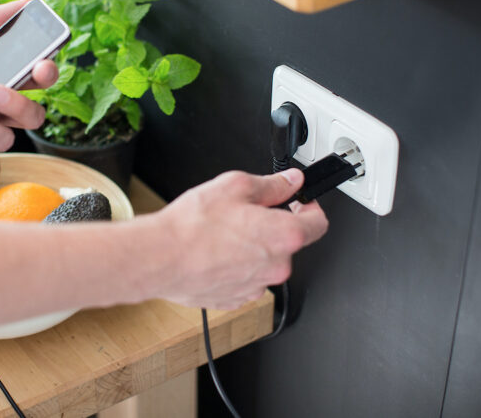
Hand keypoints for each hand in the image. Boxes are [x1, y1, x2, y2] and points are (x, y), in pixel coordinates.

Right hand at [155, 169, 327, 309]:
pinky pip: (244, 278)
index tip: (298, 202)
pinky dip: (234, 266)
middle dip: (270, 226)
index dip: (310, 208)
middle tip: (244, 212)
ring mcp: (256, 287)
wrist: (161, 258)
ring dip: (251, 248)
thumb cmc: (193, 226)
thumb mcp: (235, 186)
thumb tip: (291, 182)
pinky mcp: (235, 299)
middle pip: (287, 243)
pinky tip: (213, 253)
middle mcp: (276, 266)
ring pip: (263, 262)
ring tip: (222, 234)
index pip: (319, 223)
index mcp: (284, 236)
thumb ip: (272, 185)